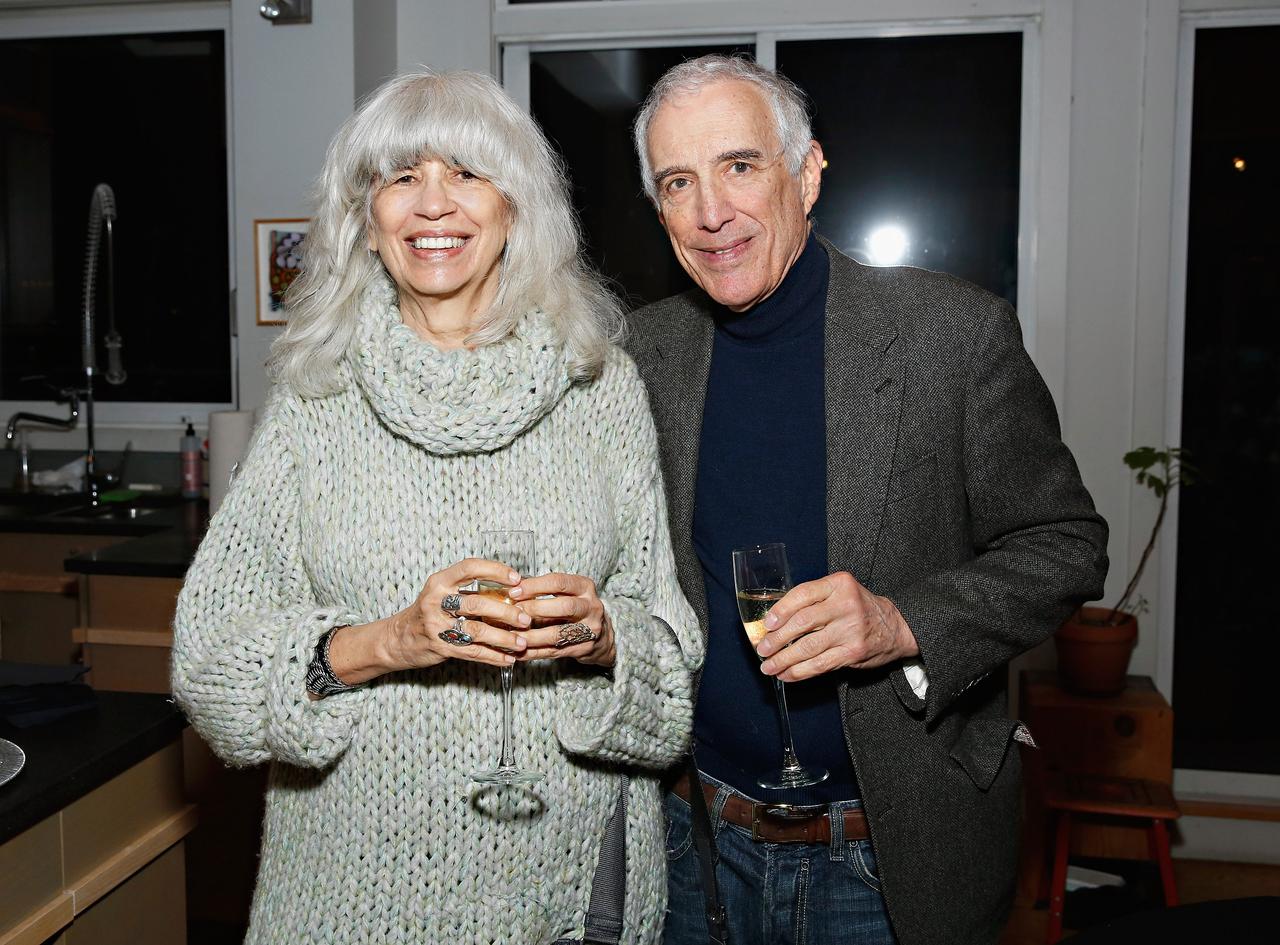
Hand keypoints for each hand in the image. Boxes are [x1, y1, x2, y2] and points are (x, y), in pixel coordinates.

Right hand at [330, 559, 533, 681]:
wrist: (397, 639)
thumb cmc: (428, 612)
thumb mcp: (441, 593)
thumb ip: (468, 590)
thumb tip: (511, 589)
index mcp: (439, 582)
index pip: (470, 568)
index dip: (495, 571)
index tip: (517, 579)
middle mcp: (436, 601)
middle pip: (477, 603)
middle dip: (506, 611)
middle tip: (526, 618)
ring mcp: (437, 626)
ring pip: (477, 631)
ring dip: (503, 638)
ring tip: (522, 643)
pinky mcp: (440, 647)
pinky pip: (472, 653)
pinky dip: (493, 656)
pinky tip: (508, 659)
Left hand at [508, 572, 615, 666]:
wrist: (603, 636)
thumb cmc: (577, 610)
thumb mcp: (569, 593)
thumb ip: (545, 592)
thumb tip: (512, 592)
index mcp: (585, 587)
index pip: (559, 582)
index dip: (535, 586)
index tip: (515, 591)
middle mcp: (591, 607)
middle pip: (564, 607)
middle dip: (535, 609)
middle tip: (514, 612)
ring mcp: (590, 630)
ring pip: (558, 633)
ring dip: (532, 636)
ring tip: (512, 636)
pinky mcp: (583, 649)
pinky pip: (554, 651)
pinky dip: (534, 652)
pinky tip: (519, 652)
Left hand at [755, 571, 917, 681]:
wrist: (896, 626)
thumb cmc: (860, 608)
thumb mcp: (840, 592)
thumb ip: (813, 600)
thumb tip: (774, 621)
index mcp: (839, 584)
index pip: (803, 594)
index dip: (781, 610)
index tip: (767, 624)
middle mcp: (845, 605)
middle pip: (802, 622)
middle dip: (777, 639)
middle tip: (762, 649)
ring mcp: (850, 630)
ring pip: (808, 647)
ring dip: (783, 660)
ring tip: (768, 666)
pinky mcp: (852, 652)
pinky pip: (820, 664)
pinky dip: (799, 672)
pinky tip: (786, 674)